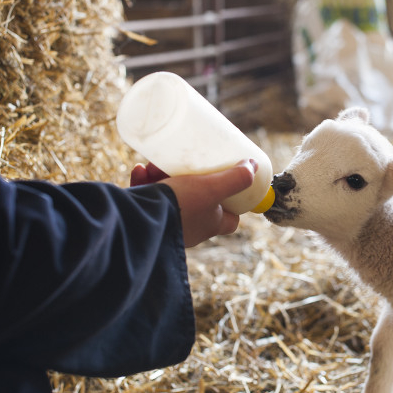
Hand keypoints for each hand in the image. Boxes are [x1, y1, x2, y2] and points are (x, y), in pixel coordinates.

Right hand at [130, 160, 255, 247]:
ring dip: (163, 177)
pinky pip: (147, 199)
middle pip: (198, 201)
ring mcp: (167, 224)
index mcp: (211, 224)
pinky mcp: (145, 219)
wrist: (140, 222)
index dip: (233, 203)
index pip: (230, 219)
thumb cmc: (182, 205)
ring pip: (170, 196)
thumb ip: (235, 178)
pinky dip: (144, 183)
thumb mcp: (213, 188)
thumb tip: (253, 166)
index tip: (229, 183)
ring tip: (155, 165)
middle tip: (184, 164)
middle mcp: (191, 228)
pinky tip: (140, 170)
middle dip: (190, 179)